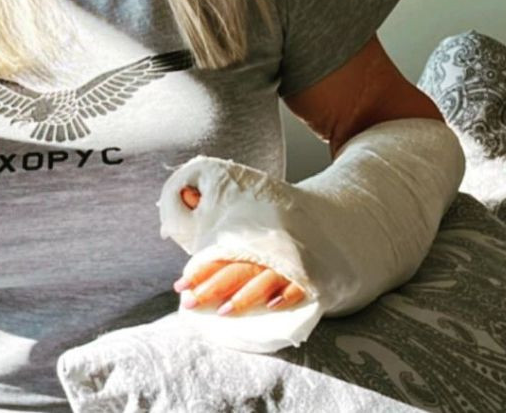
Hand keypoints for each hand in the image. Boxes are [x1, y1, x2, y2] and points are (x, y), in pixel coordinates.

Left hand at [173, 185, 307, 314]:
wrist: (326, 220)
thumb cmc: (274, 226)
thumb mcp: (242, 212)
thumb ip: (212, 210)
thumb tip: (186, 194)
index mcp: (247, 235)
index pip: (219, 254)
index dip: (199, 270)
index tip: (179, 286)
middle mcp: (266, 248)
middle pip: (237, 268)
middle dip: (212, 287)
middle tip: (190, 302)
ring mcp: (288, 261)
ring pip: (264, 279)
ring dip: (245, 296)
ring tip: (223, 311)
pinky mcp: (310, 272)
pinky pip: (299, 283)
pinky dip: (288, 292)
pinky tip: (273, 305)